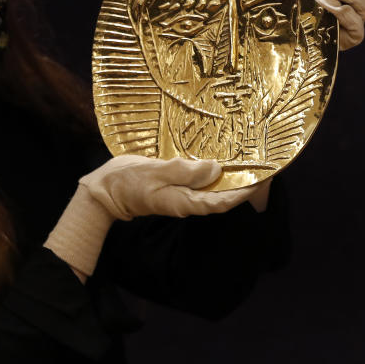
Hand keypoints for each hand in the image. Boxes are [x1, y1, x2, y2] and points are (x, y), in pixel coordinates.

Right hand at [79, 154, 255, 220]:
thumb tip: (216, 169)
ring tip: (244, 163)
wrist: (103, 190)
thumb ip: (186, 171)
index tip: (261, 180)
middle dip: (241, 185)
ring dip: (228, 179)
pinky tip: (216, 162)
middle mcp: (185, 202)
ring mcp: (179, 196)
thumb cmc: (127, 180)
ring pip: (211, 190)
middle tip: (259, 167)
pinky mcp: (173, 188)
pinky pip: (198, 184)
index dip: (244, 193)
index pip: (222, 202)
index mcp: (184, 202)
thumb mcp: (156, 172)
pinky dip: (211, 175)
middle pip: (220, 197)